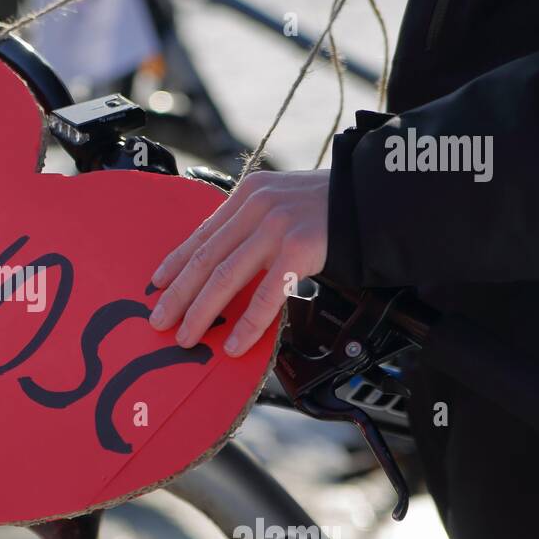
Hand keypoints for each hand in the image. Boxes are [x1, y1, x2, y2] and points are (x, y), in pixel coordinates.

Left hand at [148, 170, 330, 355]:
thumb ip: (256, 225)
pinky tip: (233, 343)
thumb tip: (228, 262)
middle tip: (159, 321)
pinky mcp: (301, 248)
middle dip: (178, 294)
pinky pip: (266, 294)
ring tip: (185, 337)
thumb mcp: (285, 202)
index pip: (202, 234)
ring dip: (200, 312)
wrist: (382, 196)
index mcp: (249, 194)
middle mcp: (257, 207)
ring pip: (225, 276)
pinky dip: (247, 323)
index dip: (175, 262)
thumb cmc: (336, 207)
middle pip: (206, 257)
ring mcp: (278, 226)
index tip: (156, 285)